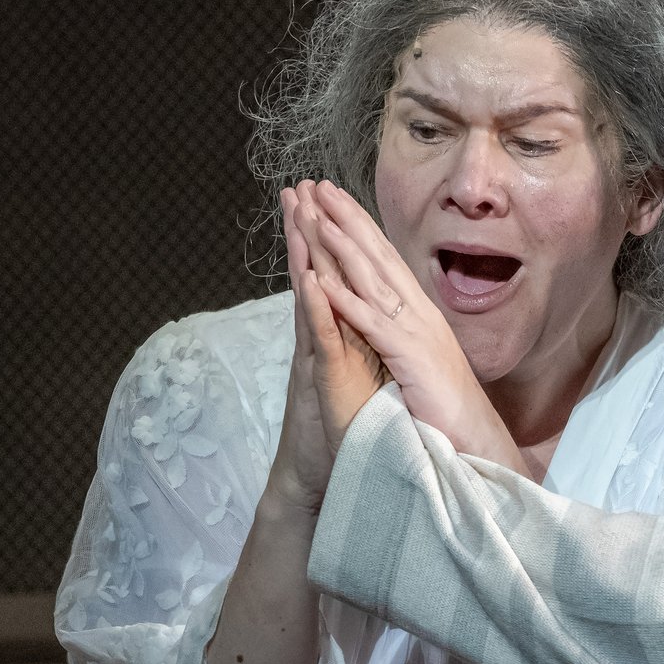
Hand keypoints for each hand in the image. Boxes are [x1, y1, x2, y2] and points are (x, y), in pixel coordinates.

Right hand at [268, 184, 384, 511]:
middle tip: (298, 187)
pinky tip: (311, 282)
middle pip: (316, 275)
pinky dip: (315, 312)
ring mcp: (320, 358)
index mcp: (341, 334)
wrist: (328, 475)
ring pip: (310, 298)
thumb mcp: (361, 377)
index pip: (335, 277)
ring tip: (296, 214)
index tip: (327, 200)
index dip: (332, 241)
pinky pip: (319, 341)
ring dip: (302, 256)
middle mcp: (326, 339)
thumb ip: (359, 347)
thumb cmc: (349, 428)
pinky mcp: (322, 380)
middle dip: (308, 232)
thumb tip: (368, 321)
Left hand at [295, 180, 523, 471]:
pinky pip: (372, 324)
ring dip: (342, 247)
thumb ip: (410, 333)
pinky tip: (322, 282)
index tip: (337, 202)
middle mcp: (420, 314)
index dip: (361, 229)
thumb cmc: (452, 409)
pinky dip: (347, 302)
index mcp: (421, 315)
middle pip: (378, 258)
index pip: (387, 262)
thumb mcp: (427, 360)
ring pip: (372, 281)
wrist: (476, 441)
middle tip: (320, 188)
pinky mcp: (409, 357)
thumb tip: (398, 317)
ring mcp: (415, 333)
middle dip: (348, 221)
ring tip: (315, 217)